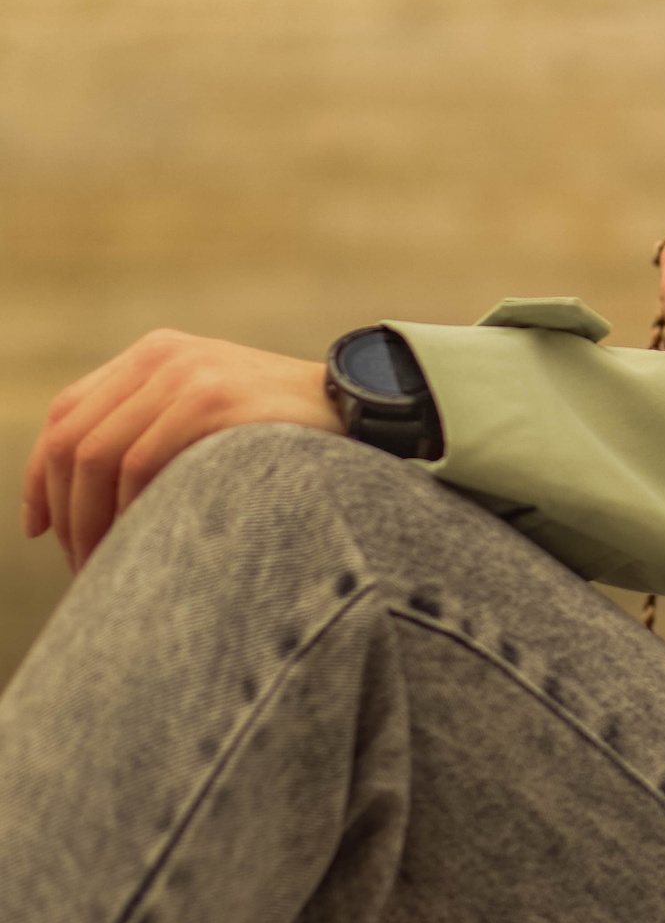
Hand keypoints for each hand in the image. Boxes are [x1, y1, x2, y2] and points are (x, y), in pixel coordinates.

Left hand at [23, 330, 340, 571]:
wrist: (367, 411)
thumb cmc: (289, 432)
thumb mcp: (212, 415)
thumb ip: (154, 430)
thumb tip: (78, 502)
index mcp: (156, 354)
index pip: (66, 415)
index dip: (40, 478)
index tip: (41, 531)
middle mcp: (163, 354)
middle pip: (72, 440)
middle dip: (66, 513)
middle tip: (83, 567)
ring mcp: (187, 372)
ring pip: (96, 455)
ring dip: (91, 522)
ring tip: (109, 568)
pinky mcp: (212, 398)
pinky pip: (138, 463)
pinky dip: (129, 511)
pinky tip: (146, 543)